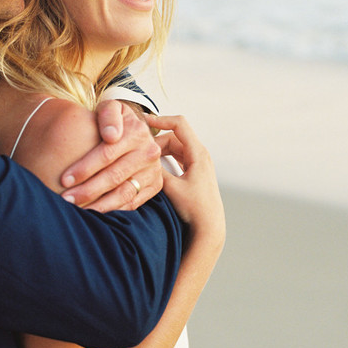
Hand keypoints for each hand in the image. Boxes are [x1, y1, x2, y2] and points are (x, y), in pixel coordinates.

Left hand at [60, 101, 162, 211]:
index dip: (85, 168)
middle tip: (66, 199)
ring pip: (124, 193)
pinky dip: (114, 210)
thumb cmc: (113, 120)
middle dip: (88, 190)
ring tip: (79, 211)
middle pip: (114, 176)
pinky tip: (96, 212)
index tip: (64, 179)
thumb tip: (111, 135)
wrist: (135, 130)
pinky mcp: (155, 185)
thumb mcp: (111, 108)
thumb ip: (108, 114)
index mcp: (137, 132)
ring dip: (100, 205)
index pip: (107, 154)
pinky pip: (133, 203)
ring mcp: (154, 171)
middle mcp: (149, 152)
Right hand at [145, 113, 224, 242]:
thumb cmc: (194, 209)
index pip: (179, 124)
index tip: (143, 120)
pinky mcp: (193, 171)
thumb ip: (155, 170)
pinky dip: (163, 158)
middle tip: (137, 150)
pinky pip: (175, 157)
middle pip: (173, 136)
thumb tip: (140, 156)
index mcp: (198, 153)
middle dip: (155, 140)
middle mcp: (199, 154)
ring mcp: (197, 163)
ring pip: (173, 147)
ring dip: (158, 150)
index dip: (161, 119)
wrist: (209, 228)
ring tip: (142, 160)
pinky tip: (152, 167)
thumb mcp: (171, 188)